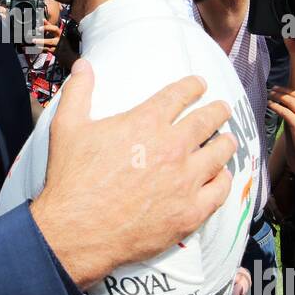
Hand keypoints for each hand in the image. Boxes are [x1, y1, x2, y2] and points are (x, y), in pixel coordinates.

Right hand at [31, 59, 237, 288]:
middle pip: (207, 120)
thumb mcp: (67, 128)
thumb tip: (83, 65)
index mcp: (145, 123)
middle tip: (222, 108)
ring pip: (220, 153)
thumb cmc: (72, 179)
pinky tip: (222, 177)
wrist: (78, 229)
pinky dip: (224, 180)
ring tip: (227, 141)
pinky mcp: (190, 212)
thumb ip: (78, 92)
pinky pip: (220, 191)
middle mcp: (172, 147)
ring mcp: (185, 180)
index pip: (179, 95)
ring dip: (226, 143)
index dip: (193, 86)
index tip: (200, 84)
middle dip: (218, 110)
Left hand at [32, 20, 60, 51]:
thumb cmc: (57, 36)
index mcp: (59, 33)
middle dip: (42, 41)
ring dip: (40, 47)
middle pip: (51, 42)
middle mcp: (58, 40)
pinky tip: (35, 49)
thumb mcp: (54, 30)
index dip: (47, 28)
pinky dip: (40, 51)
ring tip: (33, 46)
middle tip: (34, 40)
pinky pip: (46, 52)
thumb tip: (42, 19)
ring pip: (48, 49)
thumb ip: (48, 25)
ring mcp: (56, 47)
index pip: (54, 29)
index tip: (39, 28)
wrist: (64, 46)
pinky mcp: (54, 52)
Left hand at [268, 86, 294, 172]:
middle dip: (284, 90)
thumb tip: (293, 115)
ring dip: (278, 95)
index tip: (283, 90)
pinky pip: (285, 111)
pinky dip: (276, 106)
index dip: (292, 92)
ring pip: (290, 100)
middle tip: (274, 89)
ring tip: (270, 94)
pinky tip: (270, 105)